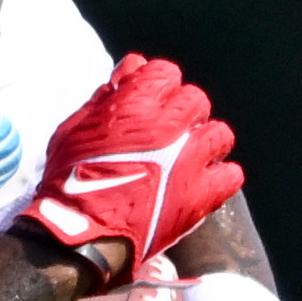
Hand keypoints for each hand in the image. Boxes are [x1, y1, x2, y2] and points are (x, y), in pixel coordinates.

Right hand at [14, 56, 241, 280]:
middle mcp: (169, 125)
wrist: (82, 231)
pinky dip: (221, 177)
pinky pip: (232, 174)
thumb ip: (106, 97)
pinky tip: (203, 183)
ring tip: (189, 157)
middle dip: (182, 113)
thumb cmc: (69, 179)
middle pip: (196, 100)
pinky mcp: (202, 194)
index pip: (166, 73)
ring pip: (220, 134)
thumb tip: (130, 69)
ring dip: (206, 141)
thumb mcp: (76, 127)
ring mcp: (190, 159)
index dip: (158, 86)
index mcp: (136, 104)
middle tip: (168, 134)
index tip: (150, 103)